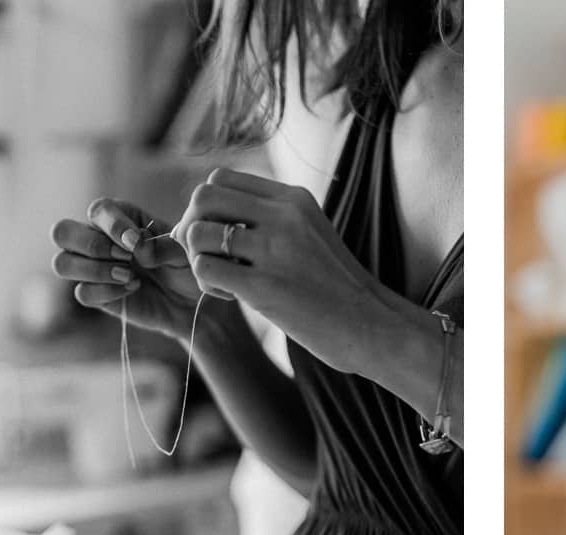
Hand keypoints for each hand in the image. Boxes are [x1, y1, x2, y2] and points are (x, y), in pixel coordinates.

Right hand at [50, 197, 217, 339]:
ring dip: (95, 271)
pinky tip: (131, 290)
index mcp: (117, 217)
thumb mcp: (183, 251)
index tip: (137, 243)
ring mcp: (91, 267)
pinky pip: (82, 293)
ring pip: (62, 264)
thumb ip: (160, 245)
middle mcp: (96, 238)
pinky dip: (107, 293)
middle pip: (62, 232)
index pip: (98, 210)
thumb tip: (135, 247)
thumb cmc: (185, 267)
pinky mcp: (95, 294)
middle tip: (125, 258)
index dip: (113, 225)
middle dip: (91, 245)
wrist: (190, 302)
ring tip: (129, 276)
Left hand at [173, 169, 395, 371]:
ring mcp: (274, 250)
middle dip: (190, 227)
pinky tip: (231, 297)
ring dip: (197, 258)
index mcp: (293, 199)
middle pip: (203, 197)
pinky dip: (207, 283)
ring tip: (222, 279)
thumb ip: (272, 219)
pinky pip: (206, 269)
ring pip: (198, 233)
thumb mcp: (311, 234)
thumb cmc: (339, 288)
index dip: (206, 207)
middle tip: (205, 255)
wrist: (374, 326)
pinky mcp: (265, 286)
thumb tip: (215, 217)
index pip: (221, 178)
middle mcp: (283, 216)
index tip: (216, 235)